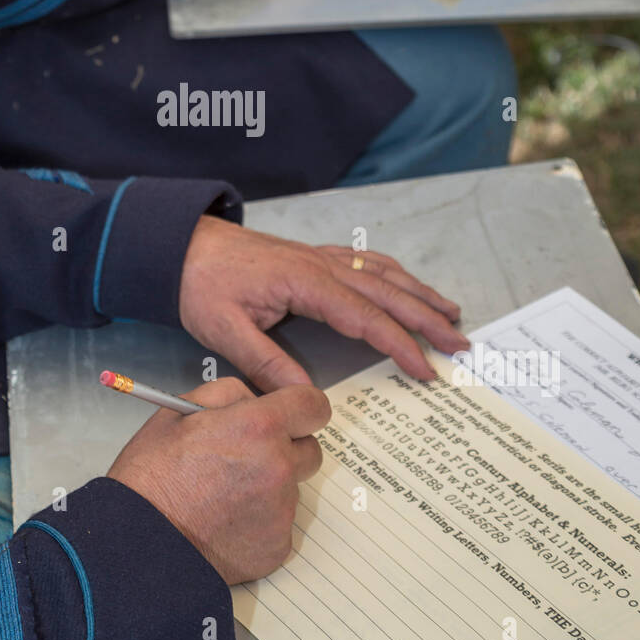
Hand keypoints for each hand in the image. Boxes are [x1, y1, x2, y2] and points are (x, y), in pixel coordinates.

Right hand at [107, 377, 330, 582]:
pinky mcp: (278, 546)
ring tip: (223, 495)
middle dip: (287, 449)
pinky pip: (279, 524)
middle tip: (248, 457)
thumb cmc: (151, 475)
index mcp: (259, 427)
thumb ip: (230, 394)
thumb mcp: (179, 410)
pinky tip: (225, 522)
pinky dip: (260, 522)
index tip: (291, 414)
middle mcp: (280, 468)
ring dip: (269, 486)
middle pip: (310, 451)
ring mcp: (282, 511)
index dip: (302, 407)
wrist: (140, 544)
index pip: (314, 405)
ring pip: (291, 489)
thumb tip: (258, 399)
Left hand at [179, 217, 468, 391]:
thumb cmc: (200, 283)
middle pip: (387, 293)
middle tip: (460, 343)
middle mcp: (321, 266)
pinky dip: (393, 274)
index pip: (366, 319)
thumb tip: (305, 395)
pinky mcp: (312, 256)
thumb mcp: (226, 330)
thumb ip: (267, 363)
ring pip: (382, 273)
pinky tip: (404, 284)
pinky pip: (365, 262)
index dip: (400, 345)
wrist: (179, 244)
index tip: (425, 370)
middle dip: (427, 318)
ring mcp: (319, 257)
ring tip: (450, 313)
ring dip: (418, 293)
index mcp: (306, 283)